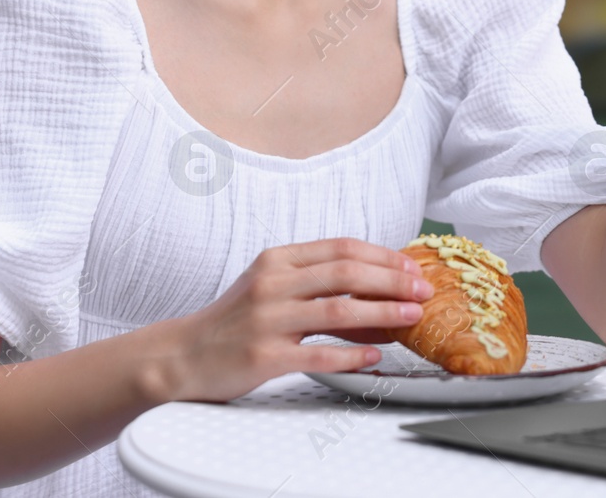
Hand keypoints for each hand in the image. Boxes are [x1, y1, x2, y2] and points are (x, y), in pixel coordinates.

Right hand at [160, 237, 434, 402]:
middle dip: (393, 281)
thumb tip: (374, 288)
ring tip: (411, 318)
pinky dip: (352, 355)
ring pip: (338, 310)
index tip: (412, 267)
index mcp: (276, 261)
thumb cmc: (233, 322)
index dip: (382, 256)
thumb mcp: (269, 287)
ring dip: (383, 313)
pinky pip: (319, 354)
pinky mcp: (264, 357)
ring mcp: (267, 321)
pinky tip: (375, 356)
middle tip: (423, 291)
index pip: (340, 248)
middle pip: (345, 273)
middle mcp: (272, 284)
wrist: (183, 355)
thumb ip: (314, 282)